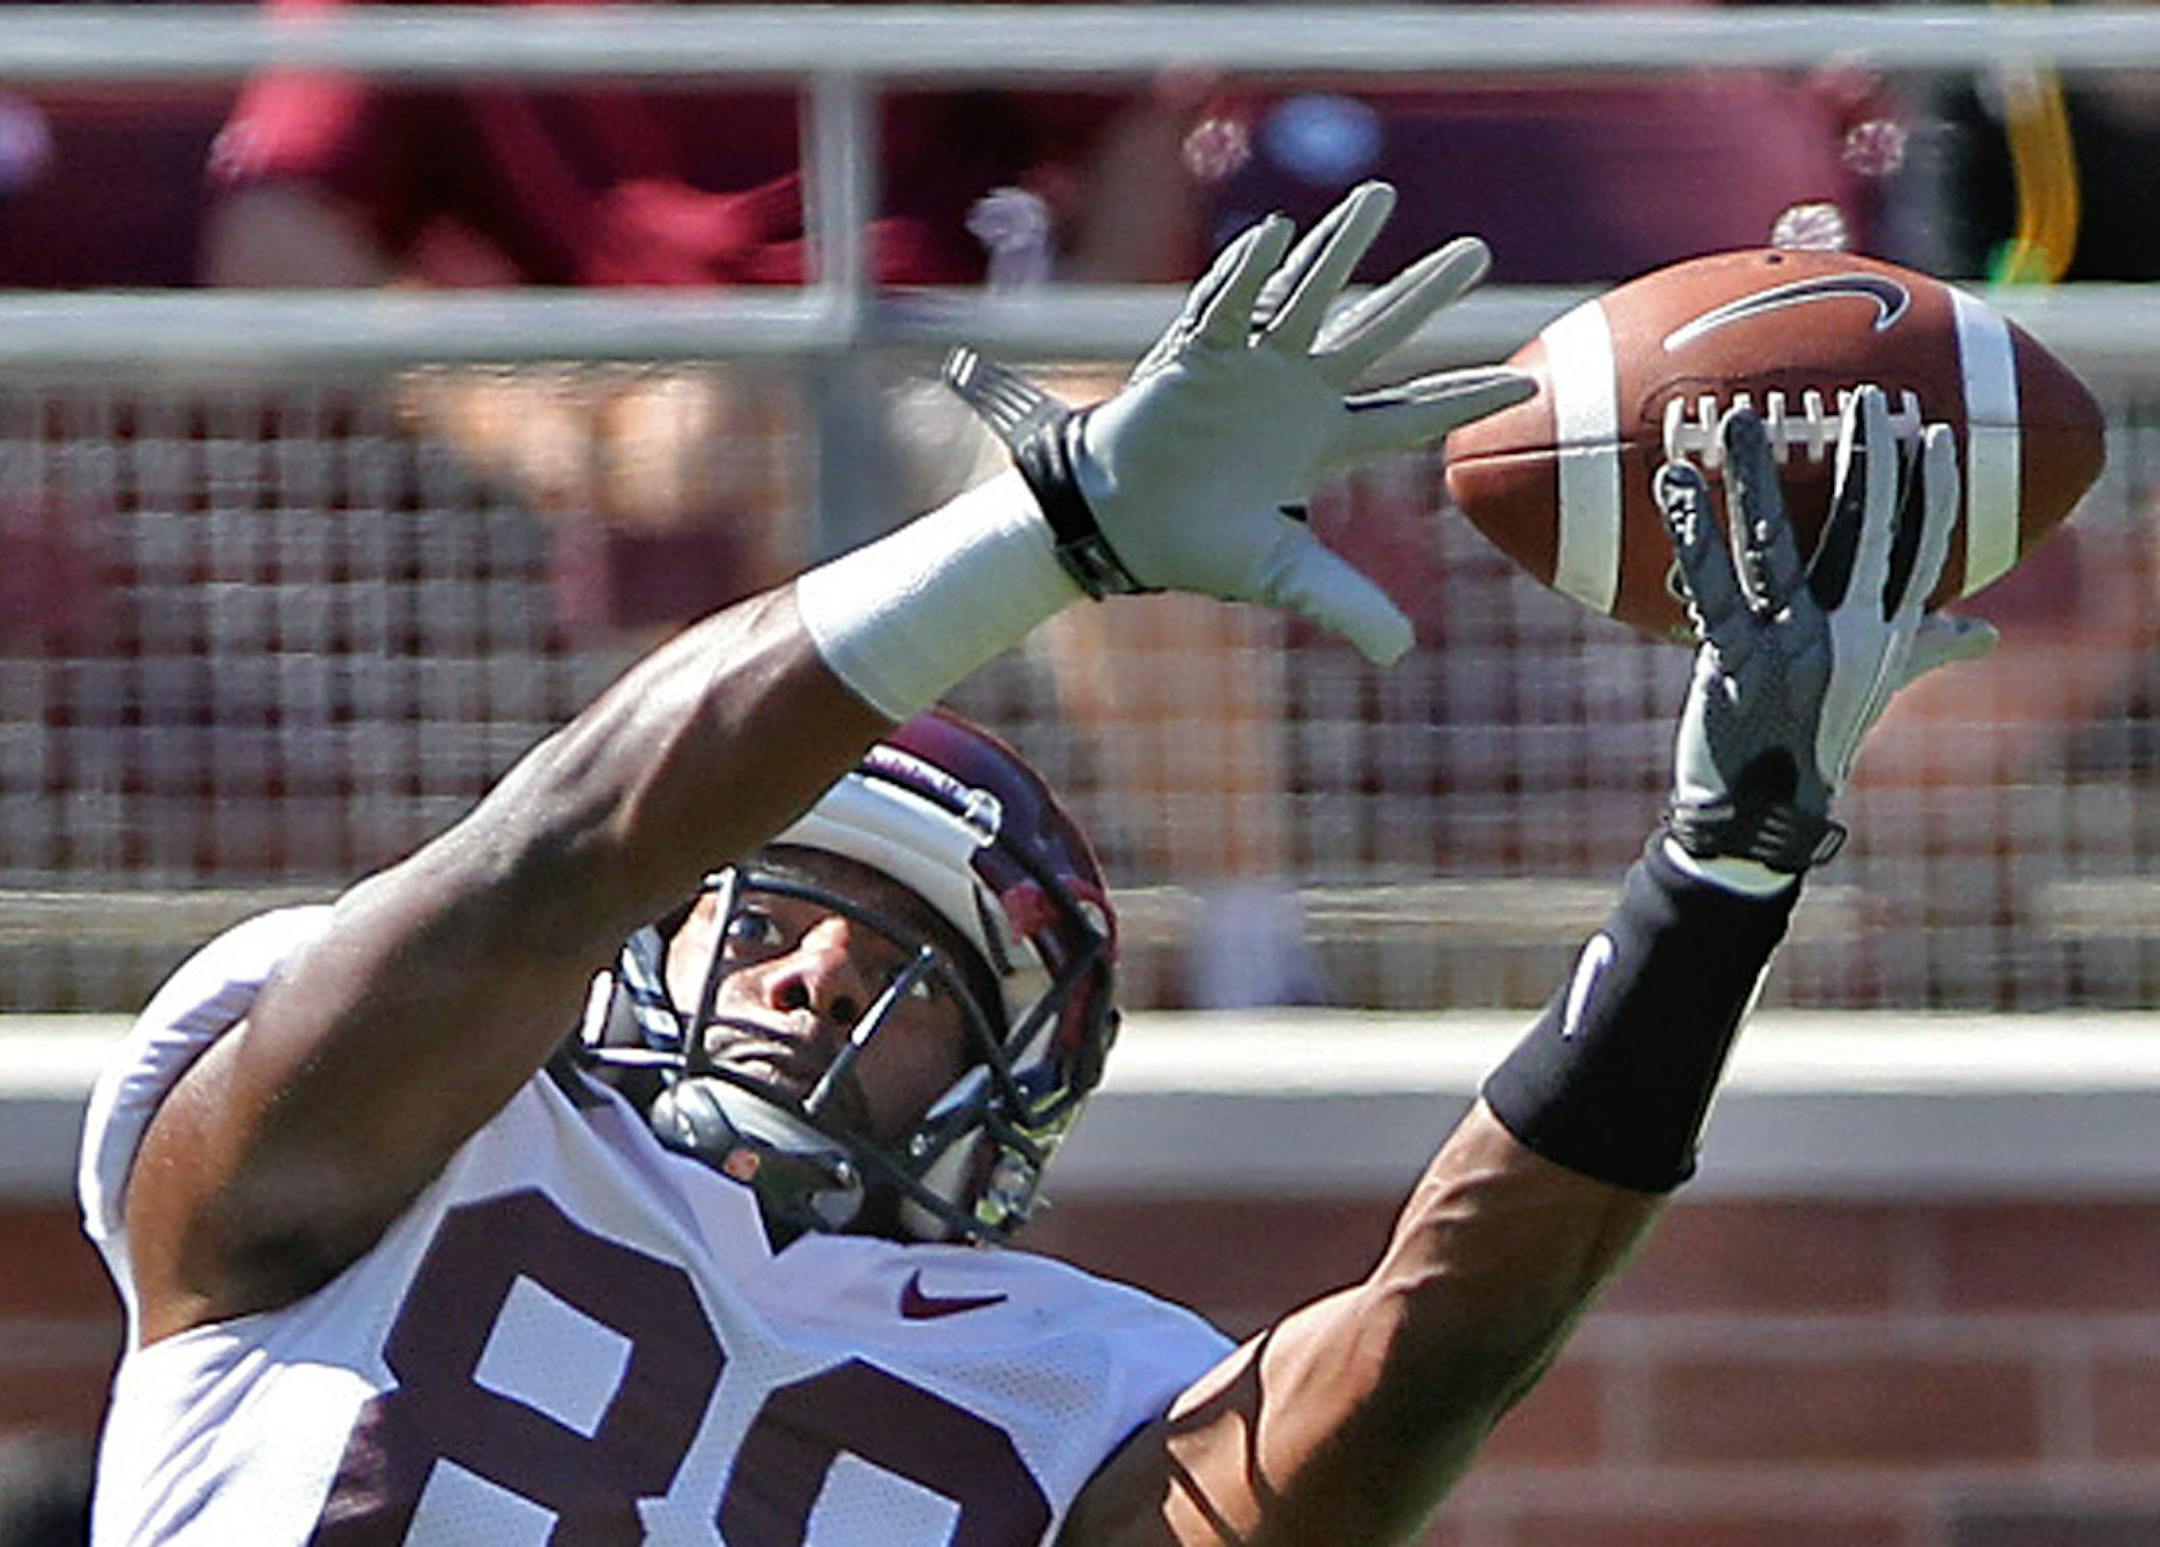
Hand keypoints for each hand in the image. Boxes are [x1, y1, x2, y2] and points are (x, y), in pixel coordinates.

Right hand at [945, 181, 1531, 663]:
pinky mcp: (1194, 354)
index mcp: (1326, 438)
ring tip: (1378, 199)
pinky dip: (1248, 274)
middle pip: (1374, 333)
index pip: (1410, 414)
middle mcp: (1298, 390)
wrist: (1118, 524)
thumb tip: (1400, 655)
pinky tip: (1276, 236)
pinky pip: (1226, 306)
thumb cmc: (1198, 545)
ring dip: (1340, 248)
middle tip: (1478, 253)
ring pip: (1307, 296)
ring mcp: (1249, 365)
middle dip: (1424, 293)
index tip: (1526, 383)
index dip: (1463, 398)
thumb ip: (1342, 601)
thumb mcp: (1281, 574)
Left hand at [1658, 385, 1997, 871]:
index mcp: (1885, 636)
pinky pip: (1713, 586)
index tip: (1931, 432)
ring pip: (1776, 545)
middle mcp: (1850, 635)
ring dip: (1758, 477)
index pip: (1921, 548)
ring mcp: (1793, 647)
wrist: (1762, 817)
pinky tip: (1675, 487)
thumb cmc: (1812, 740)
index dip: (1930, 490)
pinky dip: (1692, 534)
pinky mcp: (1736, 661)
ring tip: (1740, 420)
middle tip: (1864, 397)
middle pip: (1864, 531)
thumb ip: (1922, 648)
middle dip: (1866, 460)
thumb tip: (1984, 633)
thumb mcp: (1873, 689)